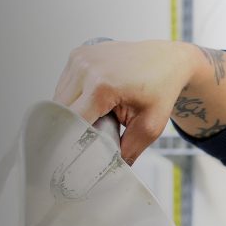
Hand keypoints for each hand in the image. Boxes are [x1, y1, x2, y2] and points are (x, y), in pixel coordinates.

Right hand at [53, 40, 194, 163]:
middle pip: (61, 111)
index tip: (73, 157)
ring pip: (59, 98)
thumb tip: (108, 170)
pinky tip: (93, 103)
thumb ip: (127, 151)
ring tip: (96, 118)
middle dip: (71, 129)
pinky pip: (64, 85)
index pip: (72, 122)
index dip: (70, 141)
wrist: (167, 61)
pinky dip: (74, 99)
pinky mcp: (78, 54)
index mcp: (102, 86)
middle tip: (87, 140)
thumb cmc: (161, 90)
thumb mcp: (150, 127)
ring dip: (71, 113)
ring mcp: (80, 58)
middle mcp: (86, 68)